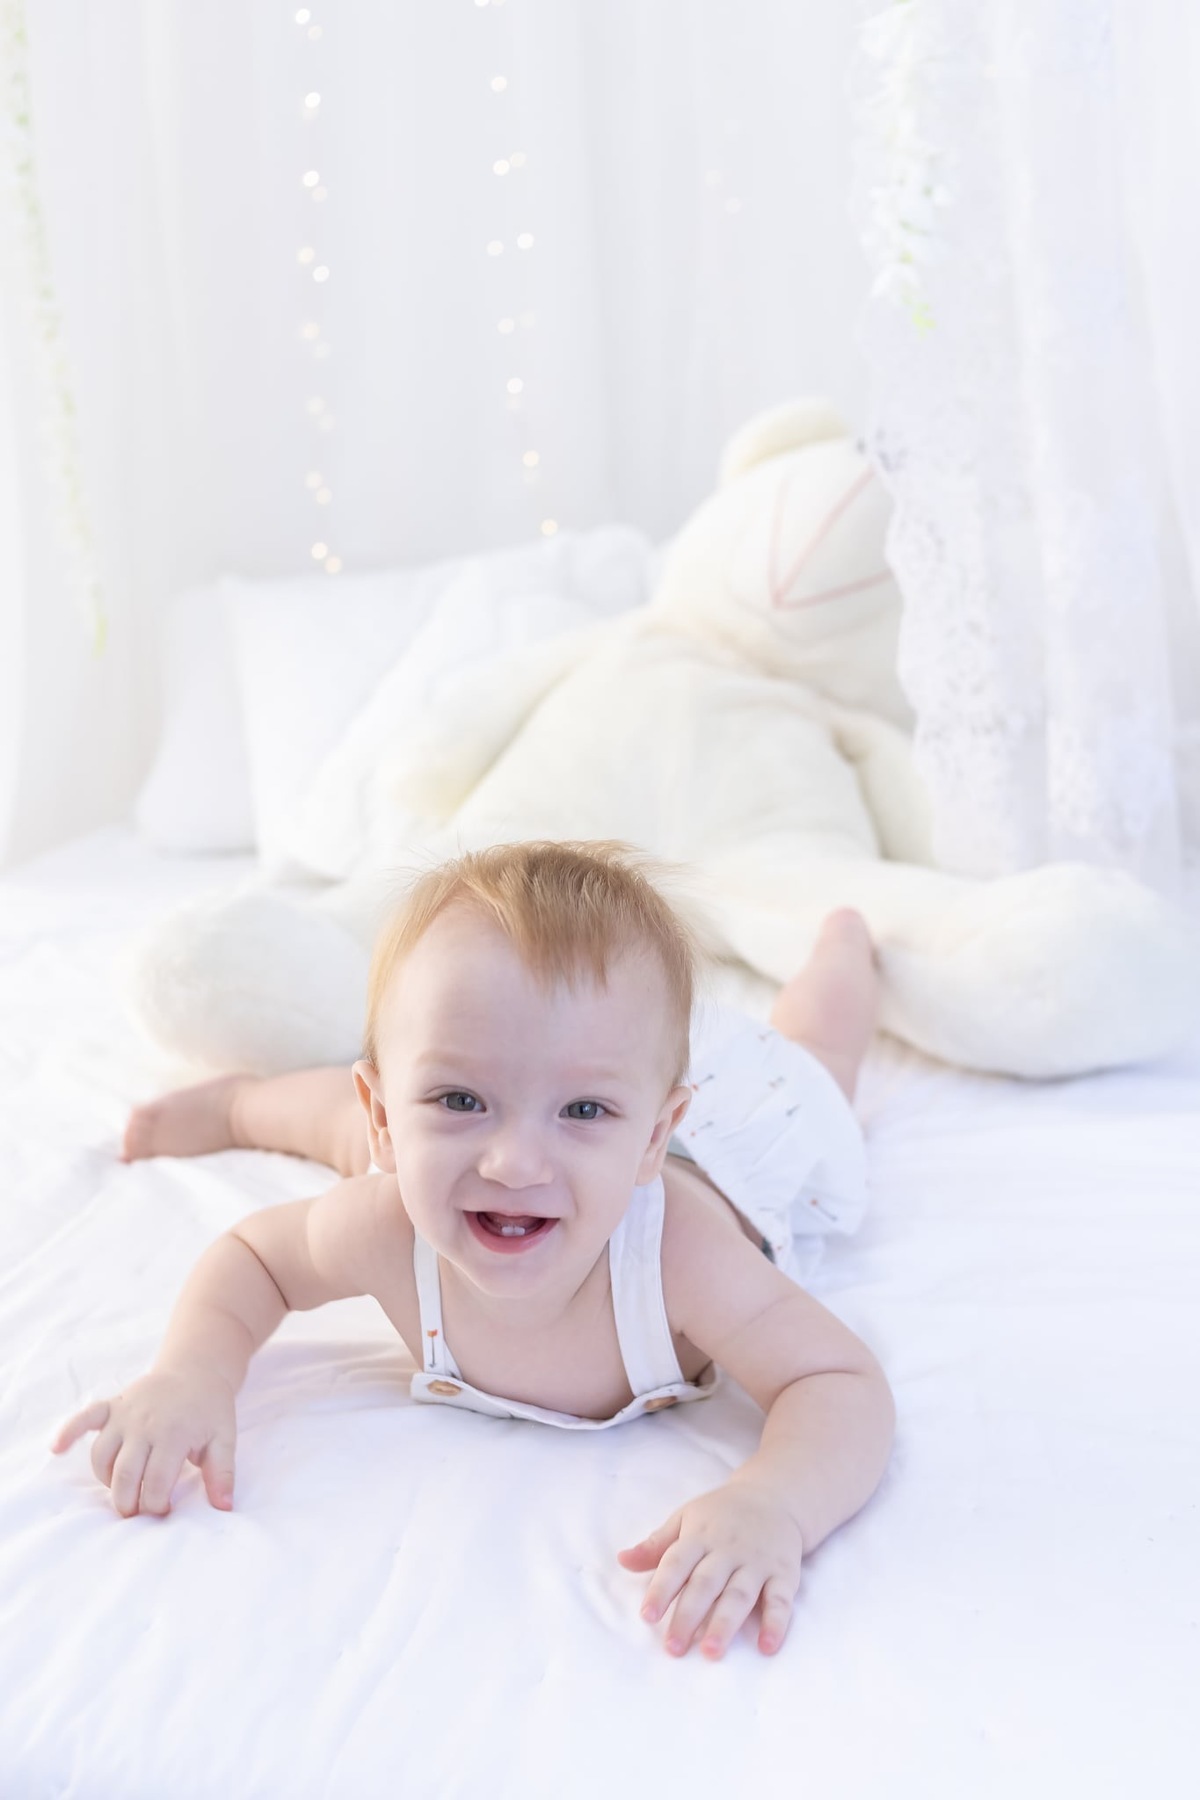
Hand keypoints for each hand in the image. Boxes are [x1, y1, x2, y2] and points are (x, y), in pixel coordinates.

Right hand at [50, 1365, 237, 1517]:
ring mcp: (124, 1414)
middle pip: (125, 1474)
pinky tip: (56, 1449)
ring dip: (107, 1481)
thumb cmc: (210, 1409)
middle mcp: (144, 1424)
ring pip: (102, 1456)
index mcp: (174, 1434)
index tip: (162, 1513)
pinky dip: (69, 1432)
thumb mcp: (224, 1439)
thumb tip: (224, 1507)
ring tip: (122, 1491)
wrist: (196, 1369)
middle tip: (136, 1515)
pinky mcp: (112, 1406)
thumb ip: (222, 1473)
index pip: (156, 1482)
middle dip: (128, 1502)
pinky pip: (85, 1417)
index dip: (156, 1506)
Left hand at [617, 1476, 803, 1658]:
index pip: (677, 1563)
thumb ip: (657, 1545)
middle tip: (673, 1648)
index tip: (647, 1616)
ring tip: (710, 1652)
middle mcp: (728, 1550)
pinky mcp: (784, 1574)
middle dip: (688, 1616)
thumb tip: (622, 1560)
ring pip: (740, 1595)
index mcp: (700, 1535)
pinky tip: (767, 1646)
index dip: (661, 1589)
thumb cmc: (721, 1514)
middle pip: (706, 1584)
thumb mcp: (686, 1518)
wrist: (774, 1496)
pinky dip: (776, 1623)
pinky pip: (781, 1600)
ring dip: (725, 1624)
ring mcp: (757, 1562)